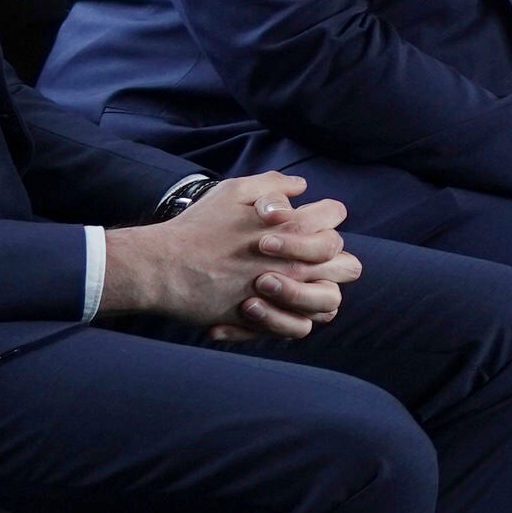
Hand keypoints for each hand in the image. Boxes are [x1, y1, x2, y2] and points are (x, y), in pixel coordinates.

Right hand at [103, 175, 358, 338]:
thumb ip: (271, 185)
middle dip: (333, 259)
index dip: (326, 215)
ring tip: (290, 286)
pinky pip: (301, 328)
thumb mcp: (232, 191)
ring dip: (316, 293)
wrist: (163, 268)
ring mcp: (284, 293)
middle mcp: (296, 261)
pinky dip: (290, 320)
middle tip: (307, 258)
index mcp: (292, 227)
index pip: (335, 217)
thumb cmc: (197, 228)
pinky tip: (270, 307)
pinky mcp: (266, 319)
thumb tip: (300, 187)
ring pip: (330, 301)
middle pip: (347, 264)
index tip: (309, 220)